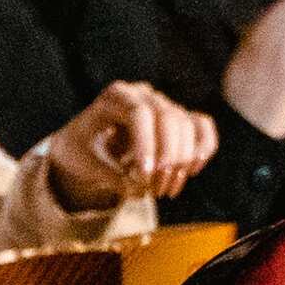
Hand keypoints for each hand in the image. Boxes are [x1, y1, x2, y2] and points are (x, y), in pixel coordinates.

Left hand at [41, 80, 216, 206]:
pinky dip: (203, 148)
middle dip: (167, 158)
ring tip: (164, 191)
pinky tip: (191, 171)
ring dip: (182, 162)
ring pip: (187, 125)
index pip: (139, 114)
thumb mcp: (84, 163)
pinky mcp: (178, 118)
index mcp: (115, 96)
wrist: (87, 144)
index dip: (146, 145)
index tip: (145, 177)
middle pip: (169, 118)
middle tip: (155, 190)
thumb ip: (109, 176)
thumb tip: (139, 188)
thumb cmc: (81, 149)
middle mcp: (143, 94)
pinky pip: (201, 126)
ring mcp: (163, 103)